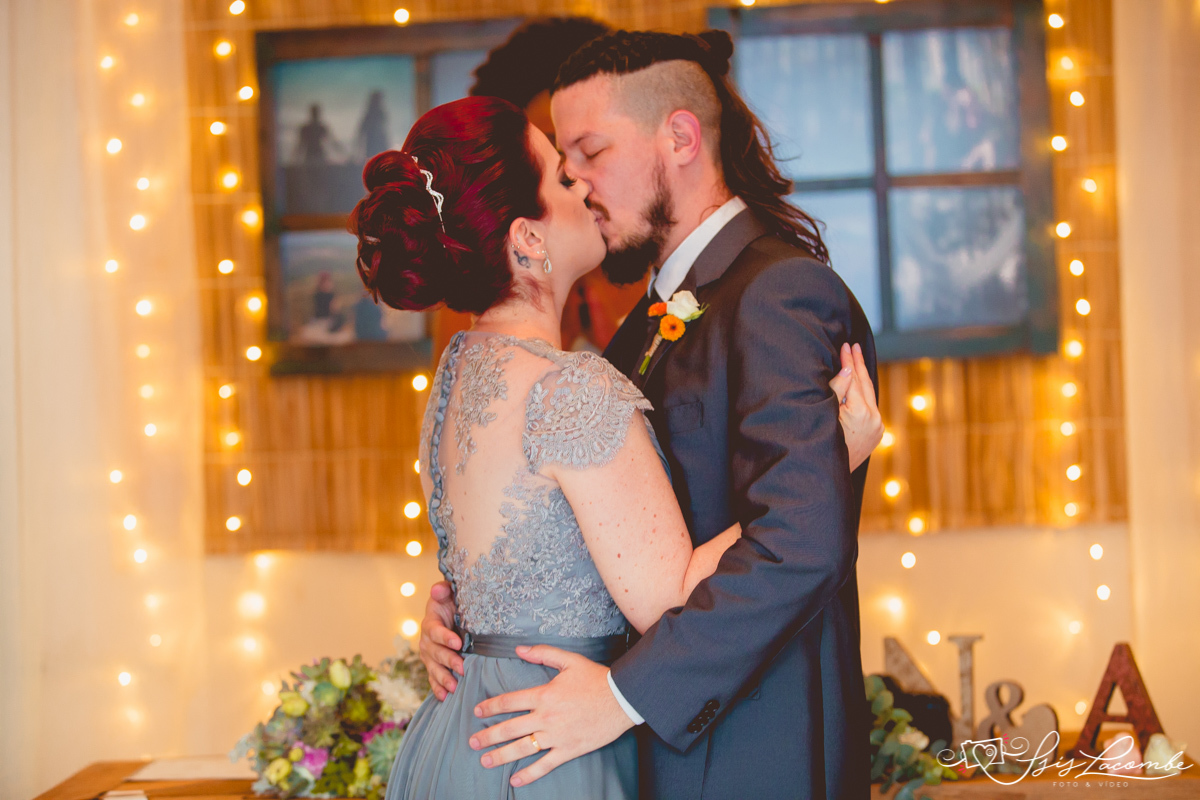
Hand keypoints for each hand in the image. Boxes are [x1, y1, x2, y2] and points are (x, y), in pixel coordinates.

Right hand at [419, 581, 463, 699]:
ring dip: (443, 678)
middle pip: (435, 653)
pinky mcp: (433, 666)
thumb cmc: (451, 604)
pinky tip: (444, 697)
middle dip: (448, 661)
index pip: (435, 631)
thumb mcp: (448, 594)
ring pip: (433, 668)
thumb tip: (438, 589)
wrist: (449, 615)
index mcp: (430, 623)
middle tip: (462, 668)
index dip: (445, 637)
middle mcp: (426, 641)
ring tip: (454, 687)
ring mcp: (429, 656)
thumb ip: (443, 591)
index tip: (459, 643)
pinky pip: (433, 679)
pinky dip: (437, 689)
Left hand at [469, 645, 633, 787]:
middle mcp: (546, 717)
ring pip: (522, 748)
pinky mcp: (569, 749)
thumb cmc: (595, 678)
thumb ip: (542, 654)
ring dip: (501, 755)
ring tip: (485, 761)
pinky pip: (545, 764)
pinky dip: (530, 774)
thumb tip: (519, 649)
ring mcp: (557, 736)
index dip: (490, 707)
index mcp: (544, 695)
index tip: (477, 712)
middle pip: (509, 728)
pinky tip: (515, 779)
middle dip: (488, 736)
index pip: (509, 702)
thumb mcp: (569, 660)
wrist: (622, 699)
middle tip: (472, 742)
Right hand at [830, 342, 882, 470]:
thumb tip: (847, 369)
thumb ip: (837, 390)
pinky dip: (864, 393)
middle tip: (853, 346)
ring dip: (862, 377)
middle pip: (865, 384)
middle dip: (858, 364)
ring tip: (857, 360)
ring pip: (870, 395)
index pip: (854, 379)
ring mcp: (877, 428)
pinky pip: (871, 407)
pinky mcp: (876, 434)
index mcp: (862, 413)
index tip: (845, 345)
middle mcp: (874, 419)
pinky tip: (860, 384)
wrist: (828, 475)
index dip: (849, 361)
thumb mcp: (825, 414)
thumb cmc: (820, 444)